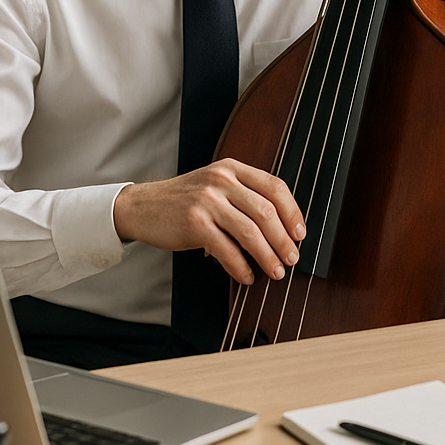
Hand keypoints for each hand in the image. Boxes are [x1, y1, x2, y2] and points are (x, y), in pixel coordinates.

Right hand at [112, 159, 305, 287]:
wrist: (143, 206)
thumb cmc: (185, 201)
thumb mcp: (215, 185)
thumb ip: (244, 196)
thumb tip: (281, 229)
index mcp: (232, 169)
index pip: (275, 187)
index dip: (293, 212)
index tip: (300, 234)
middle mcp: (221, 180)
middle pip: (266, 212)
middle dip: (284, 240)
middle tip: (292, 259)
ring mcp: (207, 201)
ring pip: (250, 232)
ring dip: (267, 256)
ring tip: (276, 272)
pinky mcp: (194, 223)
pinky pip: (226, 249)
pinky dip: (240, 267)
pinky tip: (246, 276)